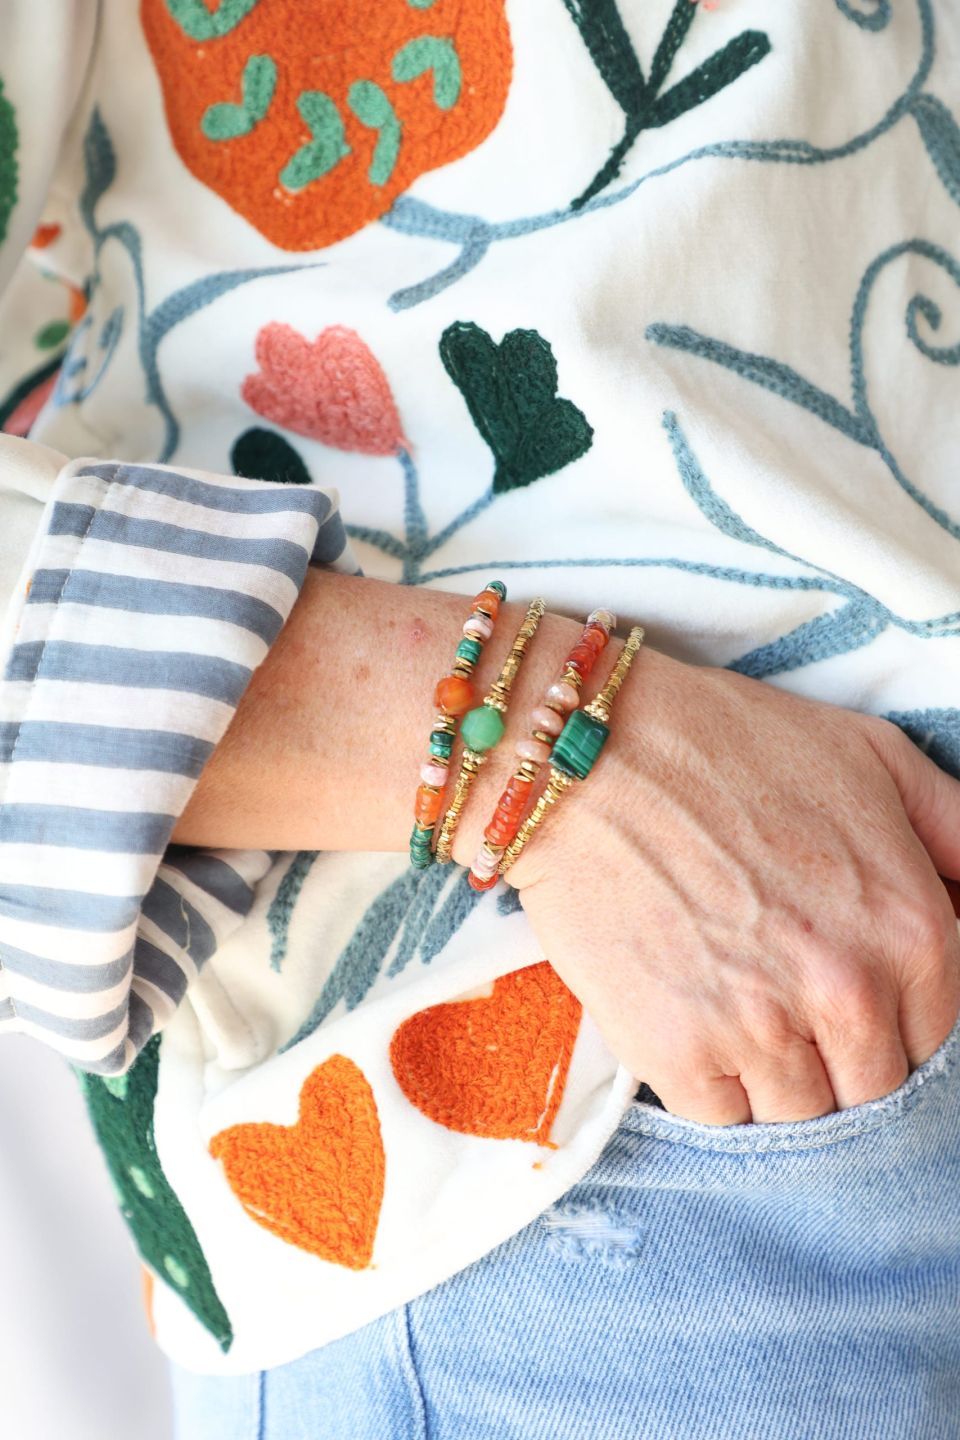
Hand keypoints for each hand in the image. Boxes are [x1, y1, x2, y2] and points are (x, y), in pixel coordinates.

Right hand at [501, 649, 959, 1124]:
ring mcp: (760, 1030)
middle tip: (783, 996)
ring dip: (775, 1075)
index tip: (841, 991)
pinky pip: (720, 1118)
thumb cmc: (729, 744)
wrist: (591, 755)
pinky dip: (711, 1082)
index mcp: (912, 929)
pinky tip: (692, 1016)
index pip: (936, 1039)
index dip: (890, 1018)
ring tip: (735, 1004)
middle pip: (871, 1090)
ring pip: (799, 1115)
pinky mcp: (676, 1055)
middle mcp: (846, 991)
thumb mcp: (873, 758)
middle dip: (836, 1054)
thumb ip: (958, 832)